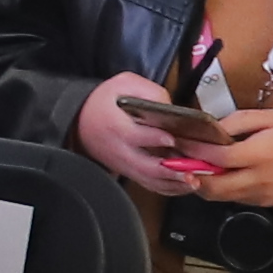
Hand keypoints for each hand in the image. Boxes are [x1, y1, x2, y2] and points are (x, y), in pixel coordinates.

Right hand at [71, 72, 204, 193]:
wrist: (79, 121)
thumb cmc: (103, 101)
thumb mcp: (123, 83)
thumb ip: (148, 91)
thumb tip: (170, 106)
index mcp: (116, 126)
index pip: (135, 136)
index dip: (154, 138)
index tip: (172, 139)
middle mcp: (120, 150)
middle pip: (146, 166)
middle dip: (171, 170)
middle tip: (192, 170)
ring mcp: (124, 165)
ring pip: (150, 180)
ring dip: (173, 183)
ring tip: (194, 181)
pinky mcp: (129, 172)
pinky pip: (150, 185)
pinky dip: (169, 189)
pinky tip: (185, 185)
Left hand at [168, 104, 272, 208]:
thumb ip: (240, 122)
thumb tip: (214, 130)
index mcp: (260, 154)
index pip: (217, 157)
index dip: (194, 151)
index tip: (178, 142)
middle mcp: (257, 180)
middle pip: (213, 186)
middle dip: (190, 176)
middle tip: (175, 163)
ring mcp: (262, 196)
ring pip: (222, 197)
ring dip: (203, 185)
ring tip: (190, 169)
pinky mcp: (267, 204)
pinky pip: (237, 198)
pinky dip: (222, 190)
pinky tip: (217, 176)